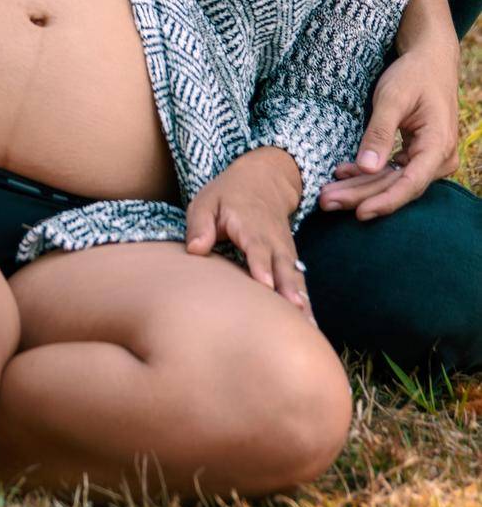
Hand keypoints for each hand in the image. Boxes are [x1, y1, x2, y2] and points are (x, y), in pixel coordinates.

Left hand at [186, 149, 315, 323]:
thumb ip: (200, 225)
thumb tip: (195, 251)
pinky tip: (311, 325)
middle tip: (296, 311)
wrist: (263, 180)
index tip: (266, 284)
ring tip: (309, 327)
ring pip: (295, 276)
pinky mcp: (289, 260)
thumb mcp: (207, 202)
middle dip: (289, 289)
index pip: (257, 247)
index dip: (261, 266)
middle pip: (282, 266)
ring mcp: (285, 250)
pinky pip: (299, 281)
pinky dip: (306, 301)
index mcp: (250, 224)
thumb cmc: (228, 195)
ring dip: (302, 300)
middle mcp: (273, 240)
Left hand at [317, 43, 459, 219]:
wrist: (430, 60)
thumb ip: (380, 132)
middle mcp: (439, 158)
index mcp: (438, 145)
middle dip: (360, 196)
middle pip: (397, 186)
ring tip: (327, 195)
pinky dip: (366, 175)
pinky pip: (392, 172)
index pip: (411, 183)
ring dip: (359, 189)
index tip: (359, 213)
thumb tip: (367, 167)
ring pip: (392, 182)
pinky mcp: (416, 156)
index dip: (385, 201)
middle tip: (325, 201)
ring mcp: (429, 159)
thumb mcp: (393, 97)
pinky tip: (342, 176)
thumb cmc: (413, 74)